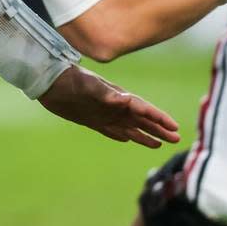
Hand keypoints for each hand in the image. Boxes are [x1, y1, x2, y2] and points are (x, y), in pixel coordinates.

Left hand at [37, 65, 179, 148]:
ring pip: (130, 127)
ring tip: (159, 144)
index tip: (175, 127)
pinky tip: (128, 139)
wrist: (50, 82)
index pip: (144, 109)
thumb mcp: (90, 86)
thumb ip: (107, 94)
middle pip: (142, 120)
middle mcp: (114, 106)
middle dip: (159, 129)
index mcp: (118, 97)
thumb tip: (127, 100)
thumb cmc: (71, 80)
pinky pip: (111, 131)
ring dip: (145, 135)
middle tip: (176, 139)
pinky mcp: (91, 120)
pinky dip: (121, 135)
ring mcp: (103, 114)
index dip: (159, 118)